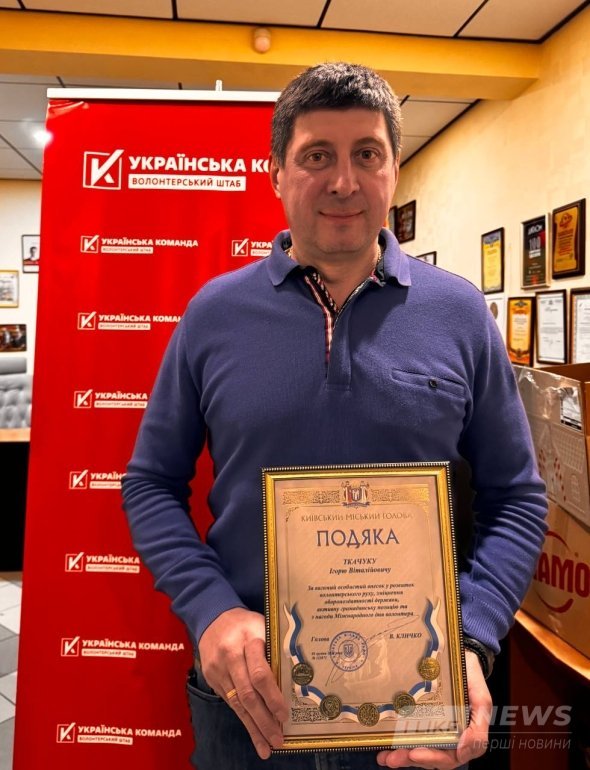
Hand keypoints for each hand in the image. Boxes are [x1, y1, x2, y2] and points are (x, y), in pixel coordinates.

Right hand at [197, 607, 288, 758]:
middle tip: (278, 740)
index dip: (273, 697)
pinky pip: (229, 702)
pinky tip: (254, 733)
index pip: (260, 673)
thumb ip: (275, 650)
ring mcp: (218, 669)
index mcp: (248, 640)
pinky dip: (243, 719)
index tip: (284, 715)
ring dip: (253, 727)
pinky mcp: (212, 678)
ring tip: (266, 747)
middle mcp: (231, 656)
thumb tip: (297, 680)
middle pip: (248, 694)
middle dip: (264, 720)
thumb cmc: (247, 623)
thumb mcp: (264, 626)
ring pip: (237, 703)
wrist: (213, 616)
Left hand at [376, 650, 491, 767]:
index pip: (450, 757)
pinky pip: (411, 734)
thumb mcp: (481, 699)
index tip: (415, 753)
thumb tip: (462, 751)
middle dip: (411, 759)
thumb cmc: (471, 678)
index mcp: (464, 735)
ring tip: (385, 757)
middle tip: (393, 758)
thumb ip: (479, 727)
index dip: (432, 758)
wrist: (462, 656)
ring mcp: (434, 728)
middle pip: (430, 756)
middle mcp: (449, 736)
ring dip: (402, 756)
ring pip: (419, 749)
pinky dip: (398, 744)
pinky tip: (382, 748)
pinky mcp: (422, 718)